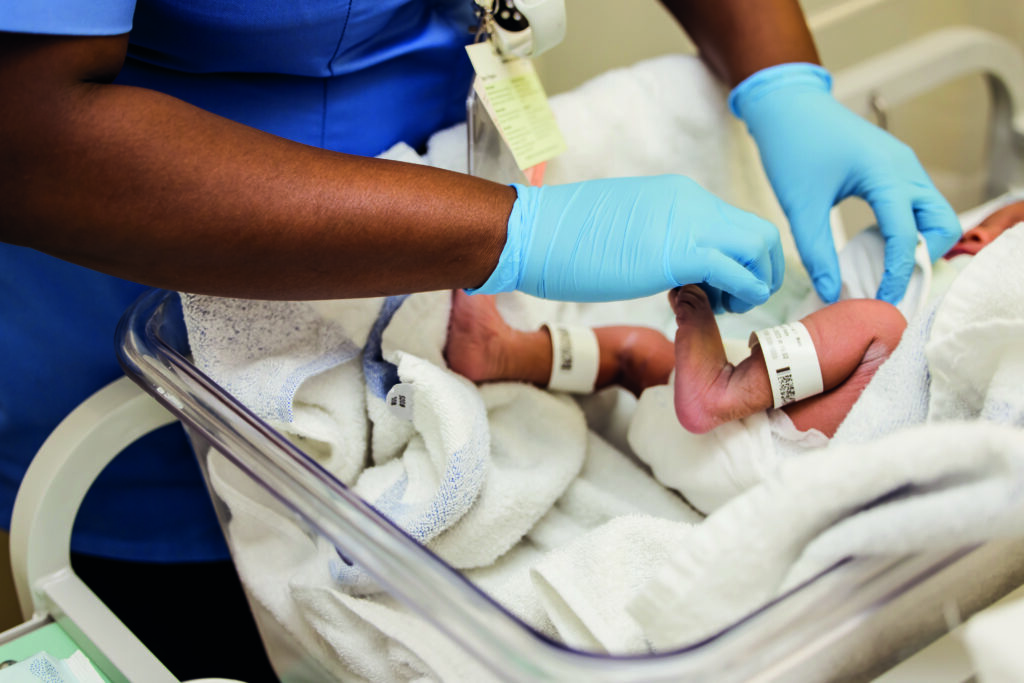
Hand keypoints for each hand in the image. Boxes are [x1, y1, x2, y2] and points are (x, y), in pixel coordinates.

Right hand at [469, 176, 783, 311]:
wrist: (533, 233)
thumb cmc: (561, 237)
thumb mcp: (623, 227)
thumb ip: (655, 236)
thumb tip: (664, 257)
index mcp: (679, 196)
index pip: (734, 225)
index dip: (734, 261)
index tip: (710, 287)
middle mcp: (693, 203)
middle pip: (761, 233)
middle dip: (759, 273)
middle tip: (727, 301)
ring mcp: (689, 225)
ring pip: (760, 248)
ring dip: (753, 285)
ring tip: (718, 307)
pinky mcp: (679, 254)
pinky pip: (736, 272)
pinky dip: (737, 296)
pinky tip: (707, 309)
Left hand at [730, 63, 960, 303]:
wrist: (787, 106)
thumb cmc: (792, 147)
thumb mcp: (800, 207)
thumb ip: (817, 253)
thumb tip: (833, 292)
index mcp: (885, 174)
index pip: (907, 234)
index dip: (898, 272)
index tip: (883, 300)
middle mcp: (905, 168)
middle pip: (941, 223)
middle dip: (922, 257)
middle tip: (891, 284)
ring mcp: (904, 165)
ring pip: (934, 214)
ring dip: (917, 244)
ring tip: (882, 268)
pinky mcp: (895, 167)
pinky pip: (917, 204)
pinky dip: (907, 229)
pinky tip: (875, 244)